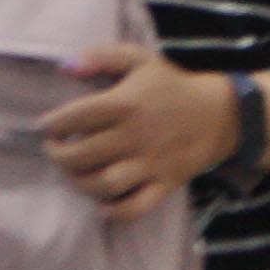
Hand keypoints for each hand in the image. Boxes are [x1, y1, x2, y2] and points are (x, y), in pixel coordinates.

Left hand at [42, 44, 236, 221]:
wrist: (222, 113)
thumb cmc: (173, 85)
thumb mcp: (140, 59)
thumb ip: (102, 57)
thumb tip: (66, 67)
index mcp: (126, 102)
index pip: (75, 117)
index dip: (52, 124)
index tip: (46, 127)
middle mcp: (135, 135)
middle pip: (82, 156)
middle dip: (58, 156)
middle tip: (55, 150)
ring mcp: (150, 163)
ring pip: (103, 184)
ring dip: (79, 183)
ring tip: (74, 174)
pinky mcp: (165, 183)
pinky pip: (136, 207)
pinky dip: (115, 212)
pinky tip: (101, 205)